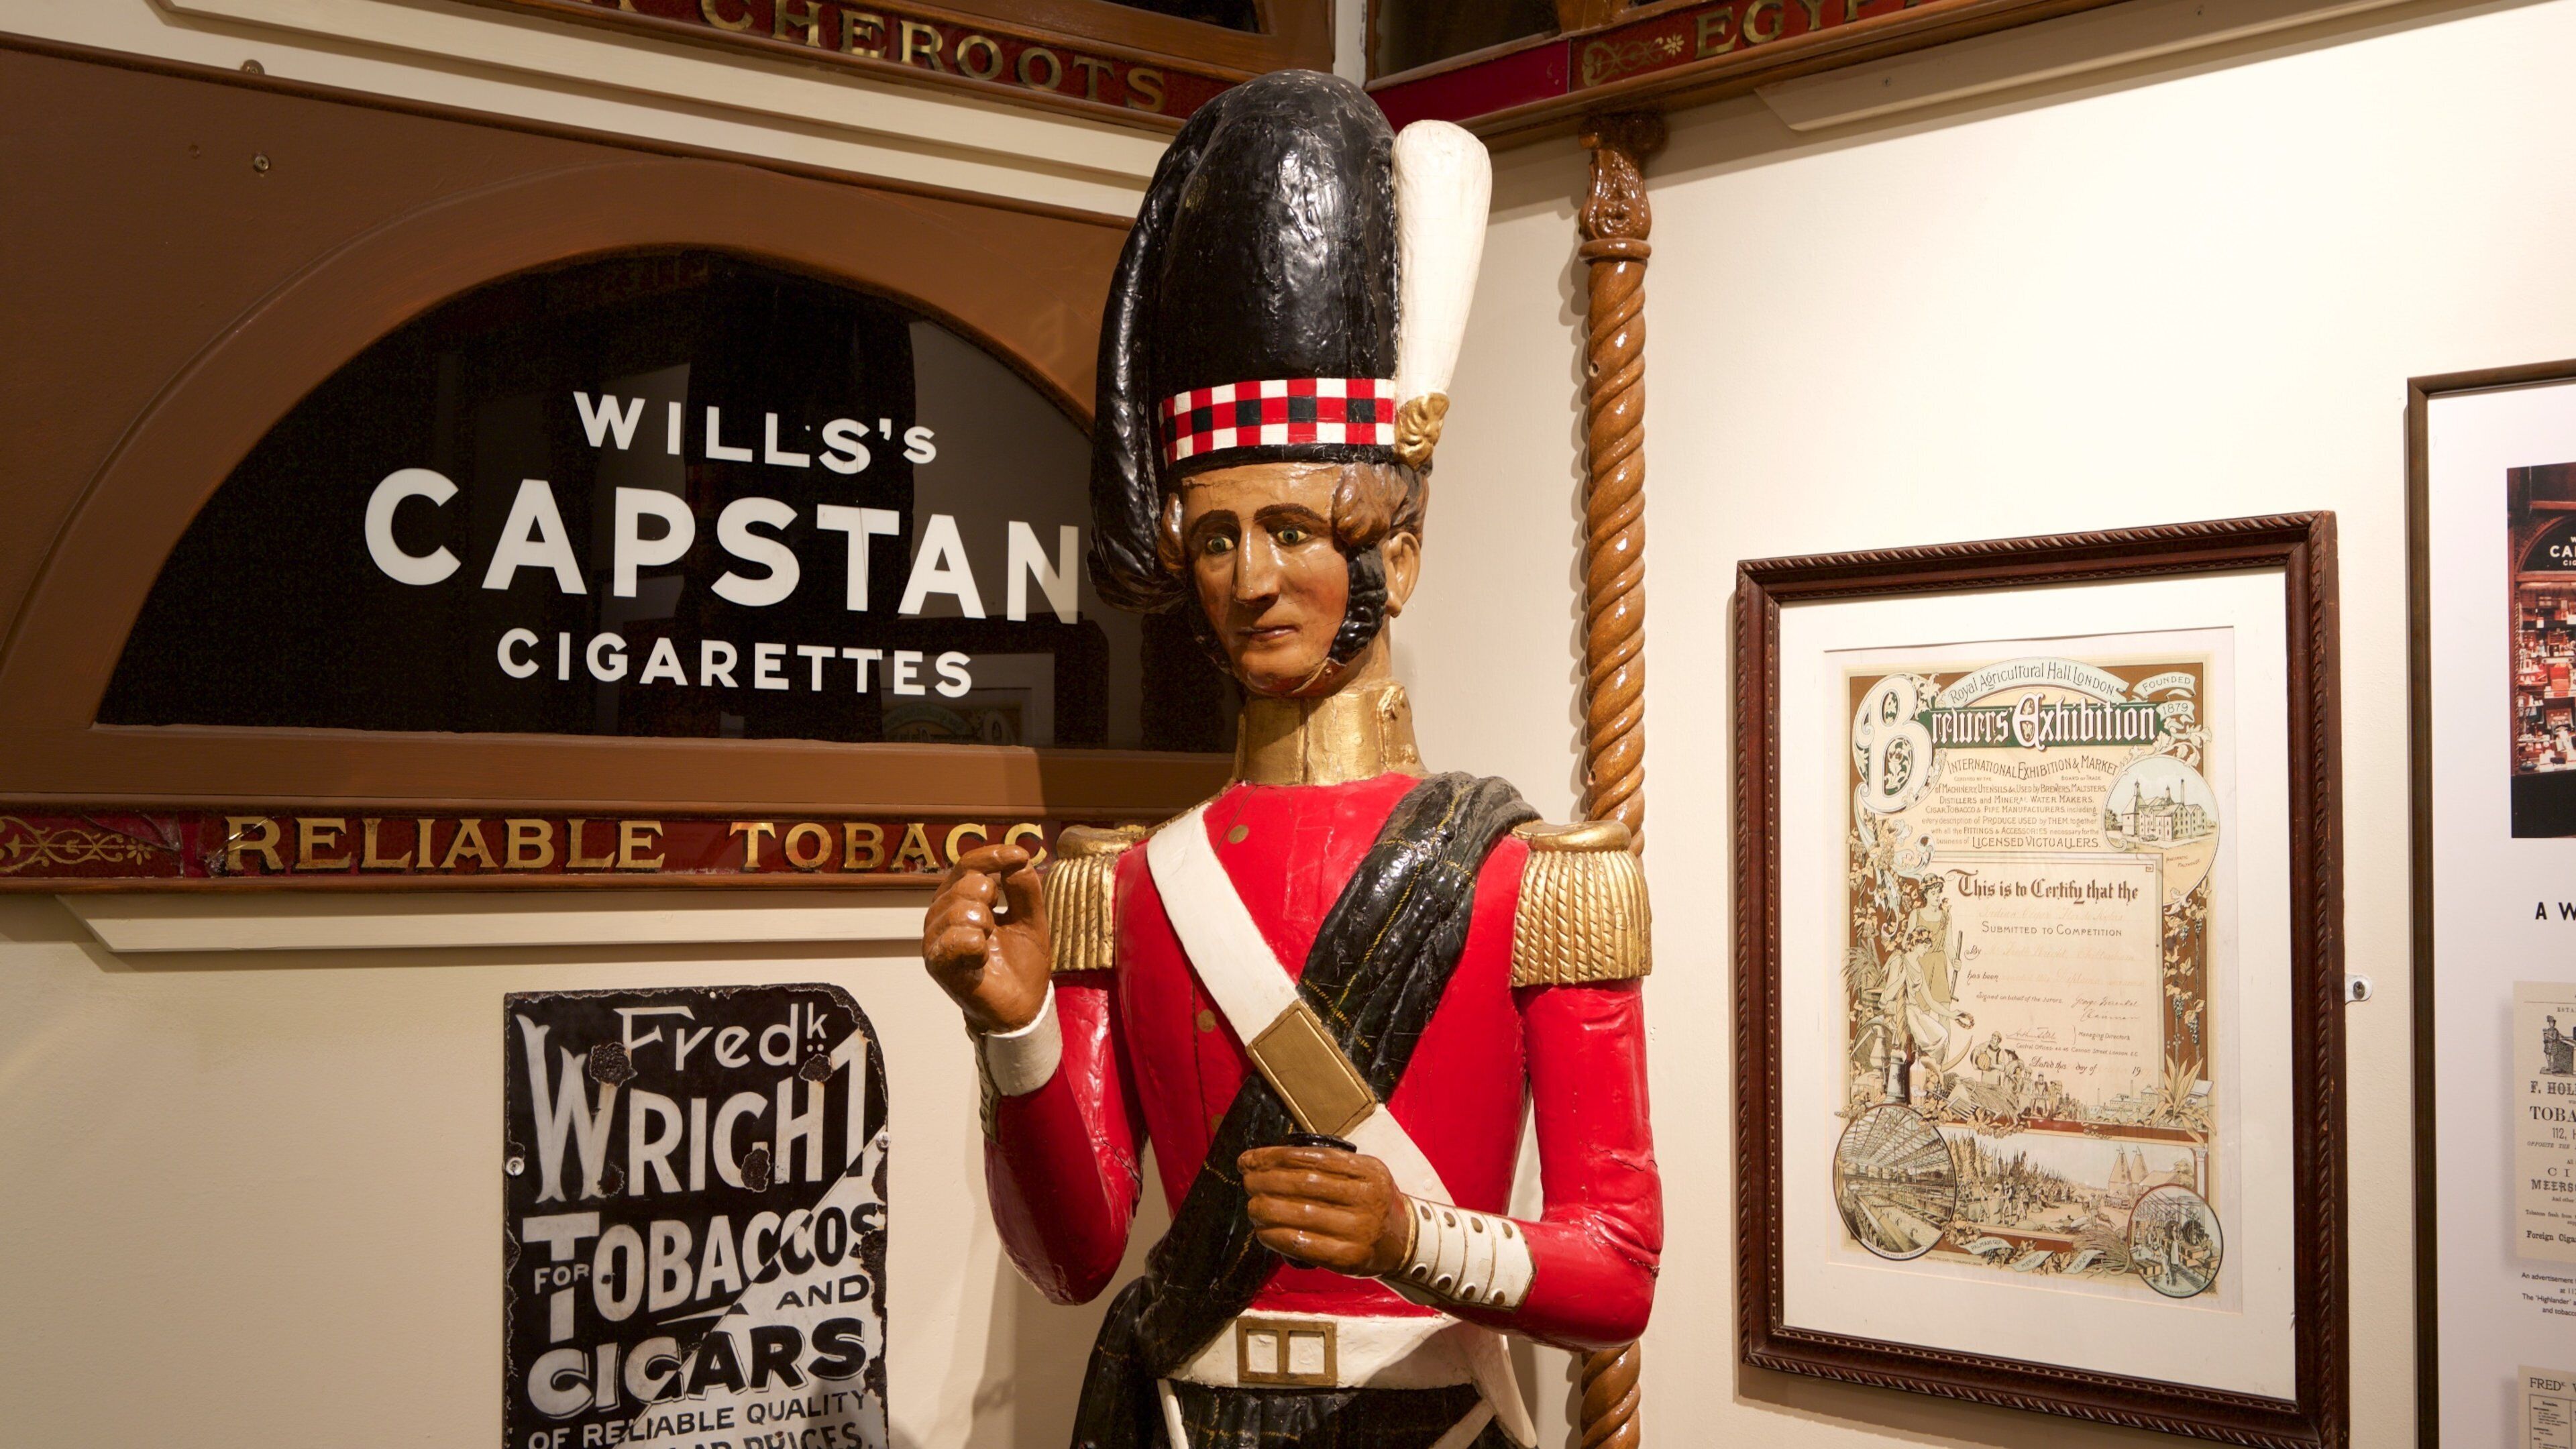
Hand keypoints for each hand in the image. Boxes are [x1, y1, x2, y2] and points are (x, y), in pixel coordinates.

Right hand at [922, 843, 1050, 1033]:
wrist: (1022, 1005)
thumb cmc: (1021, 962)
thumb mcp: (1031, 918)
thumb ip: (1025, 888)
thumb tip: (1018, 857)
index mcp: (961, 898)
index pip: (968, 865)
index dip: (993, 856)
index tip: (1018, 856)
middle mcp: (942, 914)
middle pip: (966, 882)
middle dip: (993, 898)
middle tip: (998, 923)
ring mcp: (936, 939)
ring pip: (960, 908)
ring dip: (986, 923)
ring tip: (990, 942)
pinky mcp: (938, 963)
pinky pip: (955, 938)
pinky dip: (976, 943)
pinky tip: (982, 954)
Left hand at [1238, 1145, 1412, 1277]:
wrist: (1404, 1242)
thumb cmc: (1372, 1204)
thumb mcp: (1363, 1174)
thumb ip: (1329, 1165)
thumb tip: (1270, 1161)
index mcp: (1369, 1170)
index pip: (1313, 1158)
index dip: (1275, 1157)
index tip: (1250, 1159)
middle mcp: (1366, 1198)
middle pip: (1305, 1184)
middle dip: (1267, 1180)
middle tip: (1248, 1181)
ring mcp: (1359, 1230)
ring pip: (1302, 1214)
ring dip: (1268, 1209)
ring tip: (1252, 1206)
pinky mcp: (1348, 1258)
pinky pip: (1305, 1245)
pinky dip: (1278, 1237)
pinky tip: (1264, 1232)